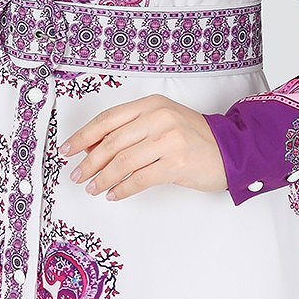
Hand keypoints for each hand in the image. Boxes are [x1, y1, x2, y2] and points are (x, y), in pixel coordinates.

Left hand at [58, 94, 227, 200]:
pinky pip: (140, 179)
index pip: (108, 118)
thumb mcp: (161, 122)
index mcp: (152, 104)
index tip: (66, 149)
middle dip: (89, 162)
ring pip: (123, 162)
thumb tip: (92, 148)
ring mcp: (169, 140)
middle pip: (112, 142)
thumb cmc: (193, 137)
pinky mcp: (177, 163)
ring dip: (103, 178)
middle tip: (77, 175)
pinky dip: (122, 188)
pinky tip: (114, 194)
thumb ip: (131, 130)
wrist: (231, 149)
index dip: (83, 135)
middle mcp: (159, 118)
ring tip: (93, 188)